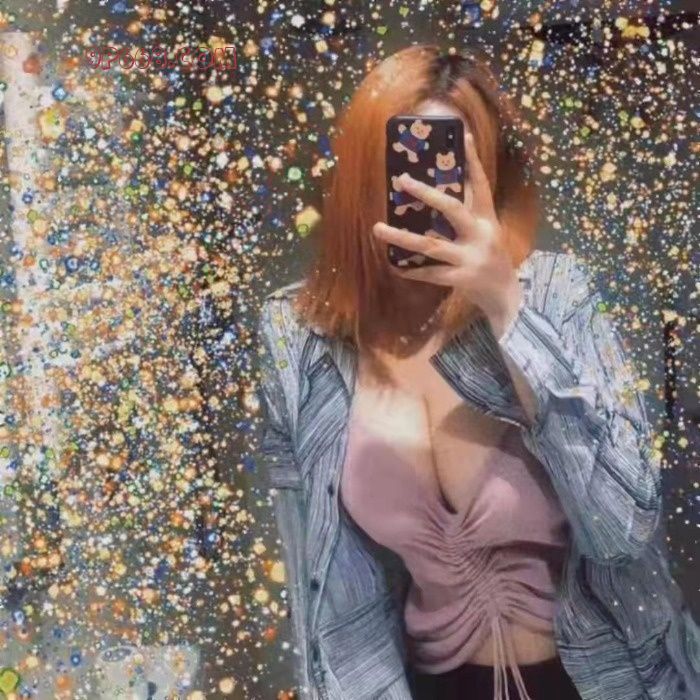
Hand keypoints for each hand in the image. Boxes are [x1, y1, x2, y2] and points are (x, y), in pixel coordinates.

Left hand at [372, 131, 522, 338]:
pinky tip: (393, 266)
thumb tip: (442, 187)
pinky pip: (429, 273)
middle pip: (452, 209)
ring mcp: (471, 257)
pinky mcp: (461, 278)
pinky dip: (410, 270)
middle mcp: (480, 234)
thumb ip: (468, 211)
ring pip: (430, 245)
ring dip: (401, 237)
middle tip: (401, 180)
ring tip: (376, 229)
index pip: (480, 184)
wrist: (506, 296)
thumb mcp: (486, 231)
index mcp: (487, 218)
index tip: (462, 133)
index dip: (472, 160)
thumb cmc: (491, 258)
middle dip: (427, 194)